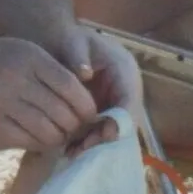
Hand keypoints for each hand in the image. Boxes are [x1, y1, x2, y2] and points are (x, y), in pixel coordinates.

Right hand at [0, 35, 97, 153]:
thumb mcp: (25, 49)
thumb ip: (52, 70)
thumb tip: (83, 98)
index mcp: (31, 57)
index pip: (70, 86)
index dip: (85, 105)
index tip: (90, 114)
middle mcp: (18, 78)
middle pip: (61, 112)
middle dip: (75, 125)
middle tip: (77, 129)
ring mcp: (2, 102)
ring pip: (46, 131)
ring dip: (59, 137)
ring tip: (60, 135)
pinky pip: (26, 140)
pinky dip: (39, 143)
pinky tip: (40, 138)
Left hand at [57, 28, 144, 156]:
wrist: (63, 45)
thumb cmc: (70, 40)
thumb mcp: (73, 41)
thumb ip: (78, 56)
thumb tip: (83, 74)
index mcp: (124, 69)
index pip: (129, 98)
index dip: (120, 119)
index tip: (106, 134)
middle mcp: (125, 89)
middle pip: (124, 119)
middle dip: (106, 137)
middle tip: (85, 150)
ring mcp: (115, 102)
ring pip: (113, 128)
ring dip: (96, 143)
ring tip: (73, 153)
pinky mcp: (104, 111)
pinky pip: (101, 129)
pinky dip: (88, 140)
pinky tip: (70, 149)